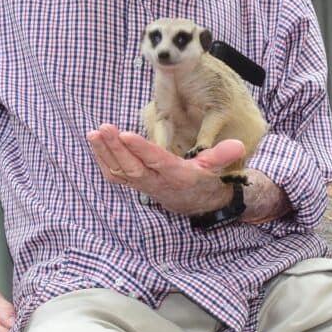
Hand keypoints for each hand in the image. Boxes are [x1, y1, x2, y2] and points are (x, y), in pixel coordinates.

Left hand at [87, 124, 245, 214]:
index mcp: (177, 176)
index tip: (126, 134)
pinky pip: (115, 175)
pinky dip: (103, 161)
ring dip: (105, 153)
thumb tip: (237, 145)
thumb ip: (223, 155)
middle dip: (116, 148)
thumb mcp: (216, 168)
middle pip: (132, 167)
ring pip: (120, 171)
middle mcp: (157, 183)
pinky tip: (96, 144)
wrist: (195, 203)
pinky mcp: (135, 184)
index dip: (141, 149)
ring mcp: (143, 185)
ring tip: (94, 133)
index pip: (157, 161)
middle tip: (104, 128)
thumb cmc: (205, 180)